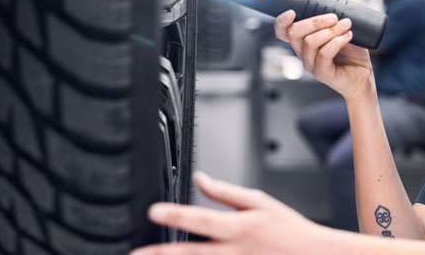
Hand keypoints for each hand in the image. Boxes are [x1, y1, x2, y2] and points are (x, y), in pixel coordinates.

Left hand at [130, 172, 330, 254]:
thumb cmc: (288, 229)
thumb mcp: (259, 202)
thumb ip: (225, 192)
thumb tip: (199, 178)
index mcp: (238, 228)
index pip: (200, 219)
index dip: (175, 215)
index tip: (154, 212)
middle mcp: (234, 253)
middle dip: (160, 254)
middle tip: (136, 252)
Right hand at [274, 0, 375, 102]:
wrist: (364, 74)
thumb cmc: (352, 51)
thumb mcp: (344, 23)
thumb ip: (336, 4)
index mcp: (303, 40)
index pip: (282, 31)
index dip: (281, 21)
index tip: (292, 11)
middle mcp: (303, 51)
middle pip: (295, 33)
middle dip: (314, 21)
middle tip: (334, 16)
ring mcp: (310, 63)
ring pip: (310, 42)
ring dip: (330, 31)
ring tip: (346, 25)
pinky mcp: (322, 73)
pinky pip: (324, 54)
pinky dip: (337, 42)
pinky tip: (348, 37)